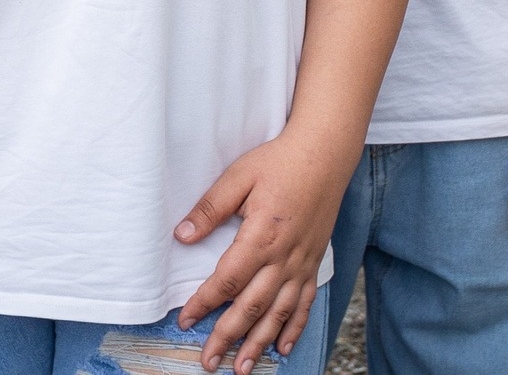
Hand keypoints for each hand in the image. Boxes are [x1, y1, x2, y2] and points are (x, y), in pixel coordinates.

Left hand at [172, 132, 344, 369]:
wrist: (324, 154)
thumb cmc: (279, 162)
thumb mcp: (238, 177)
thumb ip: (210, 208)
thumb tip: (183, 235)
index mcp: (260, 238)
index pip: (226, 281)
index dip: (203, 304)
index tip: (185, 321)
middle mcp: (283, 259)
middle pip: (251, 308)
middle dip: (227, 338)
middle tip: (209, 362)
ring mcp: (301, 264)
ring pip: (278, 314)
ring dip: (259, 344)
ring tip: (242, 367)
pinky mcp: (313, 263)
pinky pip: (304, 304)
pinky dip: (294, 329)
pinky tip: (282, 347)